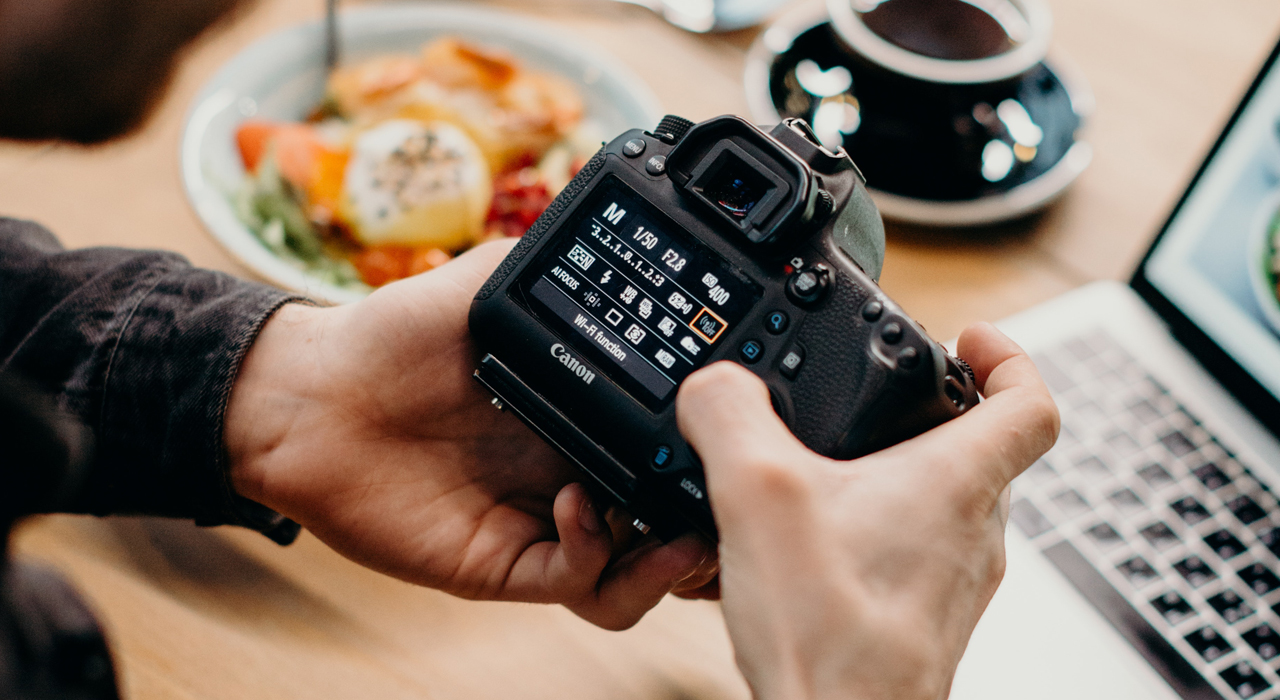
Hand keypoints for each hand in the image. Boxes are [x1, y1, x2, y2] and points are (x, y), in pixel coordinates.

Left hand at [225, 240, 714, 629]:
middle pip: (666, 516)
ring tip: (682, 531)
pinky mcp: (506, 562)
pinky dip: (595, 552)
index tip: (735, 428)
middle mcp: (573, 472)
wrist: (310, 396)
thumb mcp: (483, 283)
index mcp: (581, 412)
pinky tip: (581, 504)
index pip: (663, 442)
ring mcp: (543, 522)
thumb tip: (605, 224)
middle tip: (730, 495)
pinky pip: (575, 580)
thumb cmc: (388, 337)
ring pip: (633, 571)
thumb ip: (546, 262)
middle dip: (709, 518)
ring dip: (669, 562)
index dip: (704, 448)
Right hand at [676, 323, 1058, 699]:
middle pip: (985, 451)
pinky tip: (806, 548)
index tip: (972, 336)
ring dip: (897, 477)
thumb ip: (729, 415)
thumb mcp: (756, 492)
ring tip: (828, 473)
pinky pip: (910, 555)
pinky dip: (871, 533)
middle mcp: (971, 532)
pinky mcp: (921, 619)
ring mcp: (952, 582)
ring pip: (945, 506)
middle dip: (935, 412)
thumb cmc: (828, 634)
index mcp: (957, 482)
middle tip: (886, 398)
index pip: (1031, 401)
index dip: (1009, 355)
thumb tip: (714, 384)